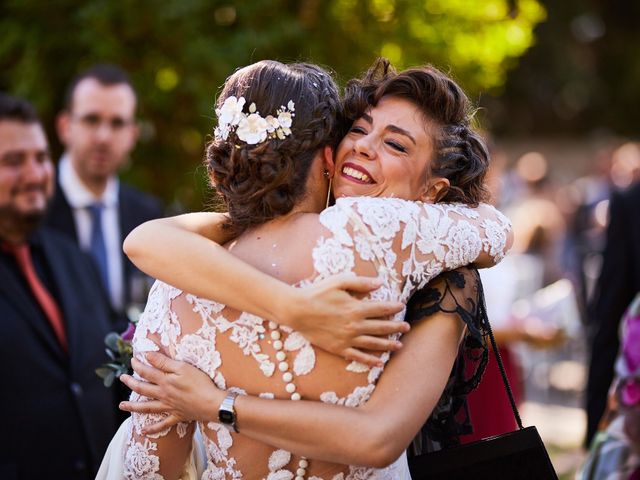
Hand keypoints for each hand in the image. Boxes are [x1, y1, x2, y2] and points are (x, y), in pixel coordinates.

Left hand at [119, 352, 222, 434]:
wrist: (212, 404)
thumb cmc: (200, 383)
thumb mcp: (183, 367)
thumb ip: (164, 362)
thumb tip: (147, 356)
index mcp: (165, 381)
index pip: (147, 372)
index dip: (138, 365)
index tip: (132, 360)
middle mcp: (163, 395)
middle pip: (142, 389)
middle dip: (131, 382)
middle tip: (122, 378)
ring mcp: (169, 407)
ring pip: (147, 407)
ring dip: (133, 407)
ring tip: (121, 406)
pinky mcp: (177, 416)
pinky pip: (162, 424)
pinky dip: (152, 429)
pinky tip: (143, 431)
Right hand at [285, 274, 407, 366]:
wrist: (297, 311)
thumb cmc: (317, 293)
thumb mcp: (339, 281)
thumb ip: (361, 282)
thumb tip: (380, 283)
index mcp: (356, 308)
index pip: (382, 308)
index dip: (394, 307)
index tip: (402, 306)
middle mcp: (355, 325)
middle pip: (382, 327)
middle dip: (396, 327)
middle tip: (407, 327)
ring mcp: (348, 339)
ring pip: (373, 343)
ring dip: (388, 344)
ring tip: (399, 345)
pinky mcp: (339, 348)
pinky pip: (358, 356)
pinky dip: (370, 360)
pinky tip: (379, 362)